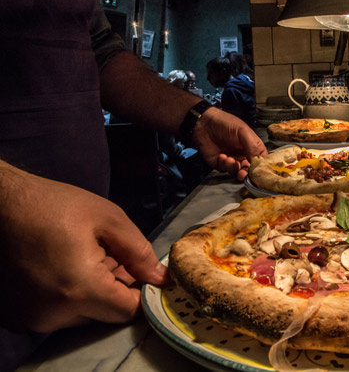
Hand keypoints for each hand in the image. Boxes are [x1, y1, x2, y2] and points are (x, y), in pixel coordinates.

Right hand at [0, 163, 168, 332]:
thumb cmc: (53, 205)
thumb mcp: (108, 219)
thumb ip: (139, 253)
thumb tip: (160, 279)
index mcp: (79, 289)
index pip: (127, 311)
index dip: (142, 292)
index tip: (143, 273)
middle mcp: (52, 313)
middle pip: (104, 314)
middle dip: (116, 289)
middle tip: (111, 256)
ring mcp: (29, 317)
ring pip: (80, 315)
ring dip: (91, 293)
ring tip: (85, 258)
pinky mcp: (15, 315)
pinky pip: (55, 313)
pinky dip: (66, 296)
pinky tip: (63, 267)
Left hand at [192, 107, 267, 179]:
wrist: (204, 123)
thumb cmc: (225, 123)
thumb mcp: (243, 131)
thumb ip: (253, 146)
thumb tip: (258, 162)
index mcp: (251, 146)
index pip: (261, 159)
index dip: (261, 166)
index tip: (259, 170)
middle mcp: (243, 154)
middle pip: (249, 169)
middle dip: (247, 173)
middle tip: (243, 173)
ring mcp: (231, 159)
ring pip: (237, 171)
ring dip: (234, 168)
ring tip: (229, 159)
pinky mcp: (219, 163)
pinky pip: (224, 170)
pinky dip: (224, 165)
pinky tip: (221, 156)